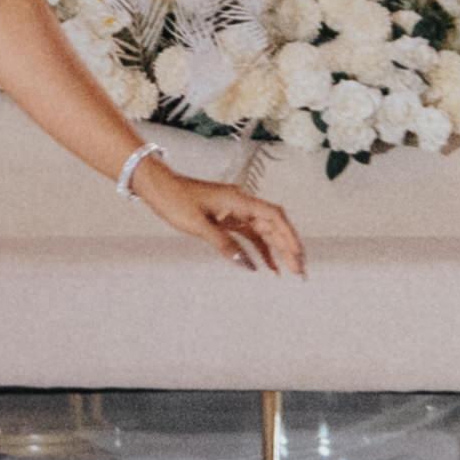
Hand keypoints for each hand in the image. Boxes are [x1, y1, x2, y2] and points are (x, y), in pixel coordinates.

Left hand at [155, 169, 305, 275]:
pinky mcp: (228, 218)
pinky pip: (251, 234)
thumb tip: (248, 265)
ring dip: (278, 250)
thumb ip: (225, 244)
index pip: (274, 216)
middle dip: (289, 247)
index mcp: (239, 200)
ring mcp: (236, 211)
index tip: (298, 256)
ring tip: (290, 271)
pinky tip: (266, 266)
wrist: (159, 187)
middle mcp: (242, 203)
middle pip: (274, 225)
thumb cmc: (175, 201)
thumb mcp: (199, 225)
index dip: (289, 236)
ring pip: (265, 231)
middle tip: (300, 271)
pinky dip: (260, 249)